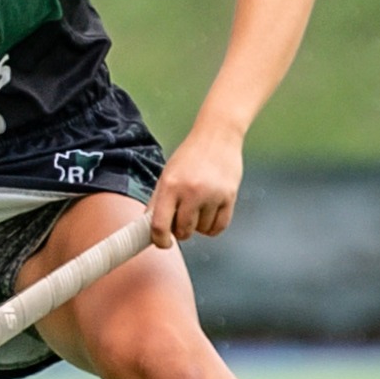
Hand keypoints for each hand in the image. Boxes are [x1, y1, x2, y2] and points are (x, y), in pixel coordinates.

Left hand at [147, 122, 242, 246]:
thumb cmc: (189, 156)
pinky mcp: (229, 197)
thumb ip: (157, 201)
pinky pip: (219, 227)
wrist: (217, 136)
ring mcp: (212, 195)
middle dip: (180, 232)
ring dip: (198, 227)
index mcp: (170, 186)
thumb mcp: (167, 175)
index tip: (162, 243)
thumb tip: (149, 228)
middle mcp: (191, 192)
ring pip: (202, 231)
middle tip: (180, 221)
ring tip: (197, 209)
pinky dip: (212, 228)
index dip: (159, 240)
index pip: (159, 225)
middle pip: (183, 231)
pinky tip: (208, 217)